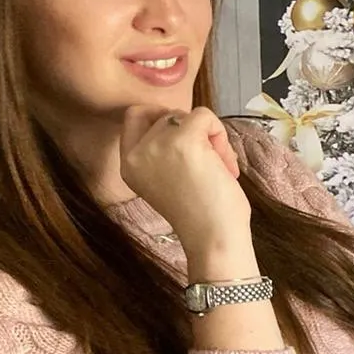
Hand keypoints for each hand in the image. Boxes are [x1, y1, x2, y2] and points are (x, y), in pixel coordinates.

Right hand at [120, 106, 250, 253]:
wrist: (212, 238)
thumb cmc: (200, 215)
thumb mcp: (166, 180)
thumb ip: (164, 154)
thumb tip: (187, 122)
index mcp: (128, 165)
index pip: (134, 116)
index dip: (161, 115)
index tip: (186, 132)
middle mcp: (137, 153)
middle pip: (168, 116)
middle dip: (195, 134)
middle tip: (212, 164)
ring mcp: (158, 145)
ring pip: (188, 116)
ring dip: (211, 137)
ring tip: (220, 168)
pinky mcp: (184, 140)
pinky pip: (205, 116)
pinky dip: (221, 134)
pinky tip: (225, 165)